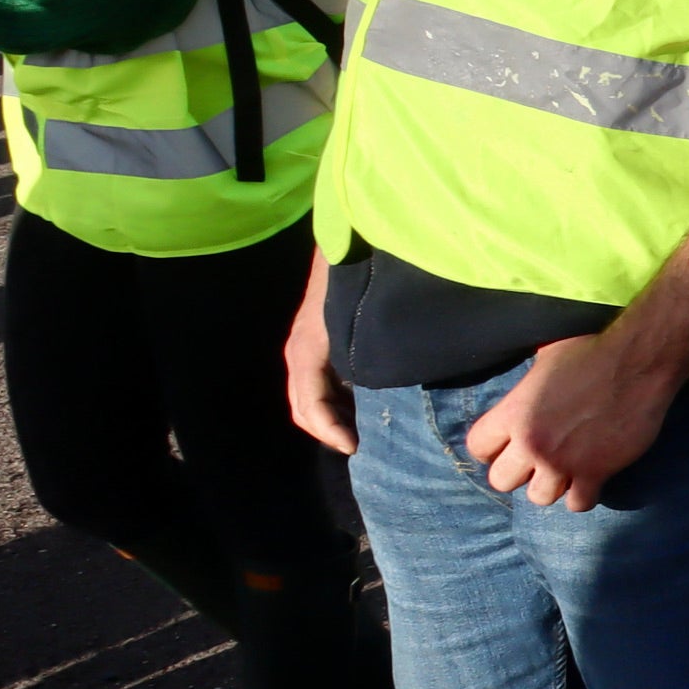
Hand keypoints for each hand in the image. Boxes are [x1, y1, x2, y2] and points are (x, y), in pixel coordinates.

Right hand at [283, 252, 354, 455]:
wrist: (354, 242)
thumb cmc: (361, 284)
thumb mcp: (364, 325)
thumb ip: (370, 359)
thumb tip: (388, 392)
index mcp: (308, 351)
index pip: (309, 406)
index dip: (330, 430)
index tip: (355, 446)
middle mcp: (301, 352)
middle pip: (305, 407)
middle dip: (330, 429)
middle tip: (363, 445)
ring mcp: (305, 347)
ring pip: (310, 397)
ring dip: (333, 416)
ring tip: (364, 430)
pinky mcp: (316, 343)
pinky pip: (318, 382)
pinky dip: (335, 400)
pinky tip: (362, 405)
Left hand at [465, 332, 675, 511]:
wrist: (637, 362)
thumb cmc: (591, 351)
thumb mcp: (544, 359)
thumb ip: (528, 384)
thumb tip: (527, 382)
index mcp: (513, 413)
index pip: (478, 447)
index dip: (493, 448)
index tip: (508, 445)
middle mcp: (531, 442)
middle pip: (501, 481)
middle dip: (518, 472)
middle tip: (537, 460)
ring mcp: (563, 461)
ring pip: (539, 497)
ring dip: (551, 485)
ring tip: (565, 471)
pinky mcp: (596, 471)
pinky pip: (579, 504)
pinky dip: (584, 495)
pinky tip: (591, 479)